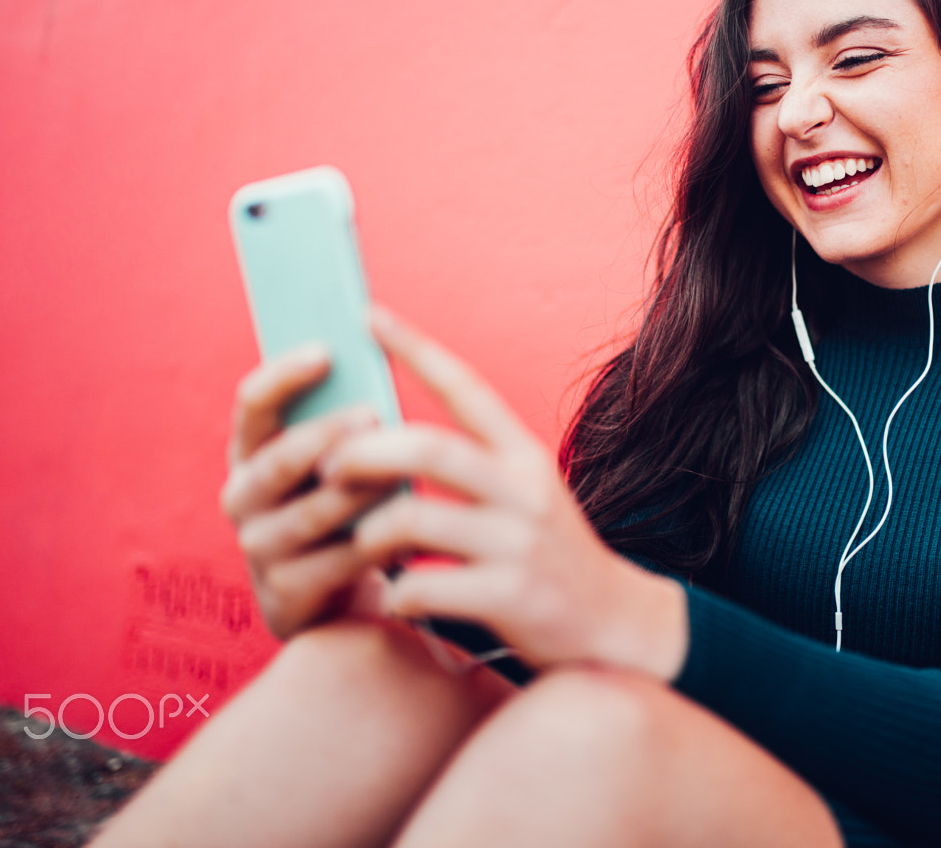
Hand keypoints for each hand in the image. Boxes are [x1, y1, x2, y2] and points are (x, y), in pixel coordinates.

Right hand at [221, 348, 395, 638]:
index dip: (283, 376)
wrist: (345, 597)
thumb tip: (384, 349)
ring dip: (357, 490)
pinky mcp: (285, 596)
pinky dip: (373, 544)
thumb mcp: (343, 460)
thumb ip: (350, 418)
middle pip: (278, 460)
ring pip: (310, 513)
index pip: (252, 406)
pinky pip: (334, 564)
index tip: (326, 351)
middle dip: (326, 434)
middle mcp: (243, 498)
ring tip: (400, 470)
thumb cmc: (353, 506)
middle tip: (372, 414)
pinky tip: (409, 531)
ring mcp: (259, 549)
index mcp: (252, 453)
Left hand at [323, 308, 688, 681]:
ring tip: (360, 544)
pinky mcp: (511, 597)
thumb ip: (475, 468)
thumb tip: (387, 442)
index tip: (368, 314)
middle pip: (429, 450)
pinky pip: (424, 588)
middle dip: (365, 453)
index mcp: (525, 456)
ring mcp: (519, 544)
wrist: (614, 626)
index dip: (415, 348)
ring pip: (415, 519)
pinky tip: (399, 598)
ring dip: (369, 532)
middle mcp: (526, 490)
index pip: (466, 387)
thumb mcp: (526, 496)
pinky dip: (397, 593)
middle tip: (326, 465)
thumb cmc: (549, 558)